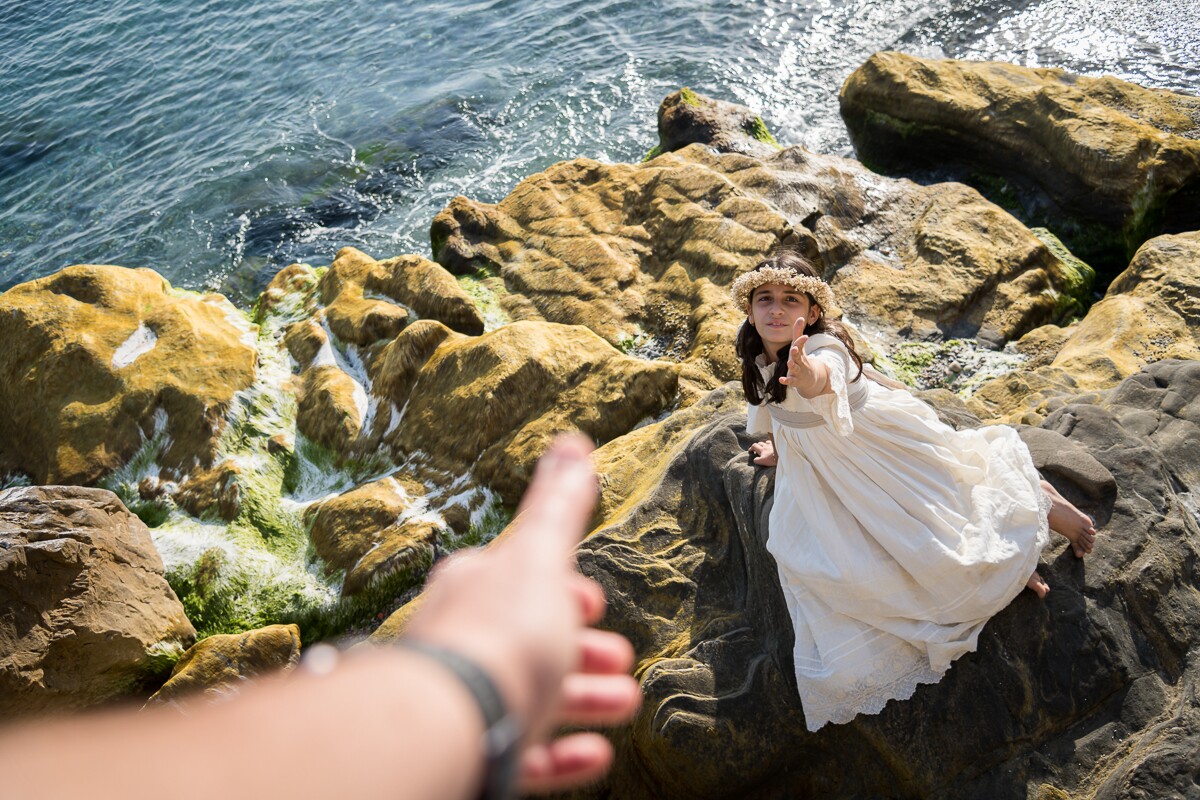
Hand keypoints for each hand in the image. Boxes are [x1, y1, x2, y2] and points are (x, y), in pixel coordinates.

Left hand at [405, 435, 640, 793]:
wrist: (453, 722)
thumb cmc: (499, 632)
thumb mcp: (541, 557)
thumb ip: (558, 507)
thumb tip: (572, 443)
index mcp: (477, 587)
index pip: (521, 580)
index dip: (562, 588)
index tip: (594, 601)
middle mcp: (467, 642)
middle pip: (531, 640)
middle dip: (580, 646)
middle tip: (618, 657)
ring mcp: (471, 701)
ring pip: (534, 696)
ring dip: (584, 696)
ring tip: (624, 702)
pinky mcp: (478, 754)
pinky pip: (525, 755)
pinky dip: (564, 754)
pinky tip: (595, 754)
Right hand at [748, 440, 776, 466]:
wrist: (781, 456)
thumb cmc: (771, 459)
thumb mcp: (762, 461)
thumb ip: (757, 460)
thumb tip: (754, 459)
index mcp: (761, 449)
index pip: (754, 446)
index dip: (751, 448)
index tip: (750, 451)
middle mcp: (766, 445)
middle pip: (759, 443)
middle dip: (757, 446)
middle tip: (757, 450)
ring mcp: (771, 445)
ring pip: (765, 442)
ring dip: (763, 444)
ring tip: (764, 447)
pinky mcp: (777, 445)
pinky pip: (772, 442)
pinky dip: (770, 443)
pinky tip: (771, 445)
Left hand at [778, 318, 812, 387]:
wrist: (811, 378)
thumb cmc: (801, 359)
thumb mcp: (799, 346)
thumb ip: (797, 333)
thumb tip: (800, 317)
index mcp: (800, 352)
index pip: (800, 345)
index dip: (801, 341)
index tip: (805, 336)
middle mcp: (800, 361)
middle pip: (798, 356)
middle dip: (796, 352)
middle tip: (794, 348)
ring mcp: (798, 371)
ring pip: (795, 368)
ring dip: (792, 365)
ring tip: (789, 363)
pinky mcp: (794, 380)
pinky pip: (790, 381)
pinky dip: (786, 380)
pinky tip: (781, 380)